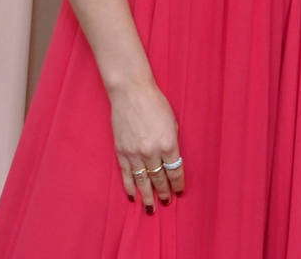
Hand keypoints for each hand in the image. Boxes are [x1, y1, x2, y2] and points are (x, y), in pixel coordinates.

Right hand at [109, 79, 184, 211]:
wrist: (131, 92)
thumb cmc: (155, 103)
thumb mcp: (172, 121)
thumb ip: (172, 142)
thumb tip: (171, 160)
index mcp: (168, 143)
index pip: (175, 171)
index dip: (177, 183)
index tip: (179, 191)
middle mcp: (152, 152)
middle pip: (159, 179)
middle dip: (164, 192)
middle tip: (167, 202)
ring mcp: (135, 154)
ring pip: (142, 182)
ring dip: (147, 197)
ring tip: (151, 208)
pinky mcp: (121, 152)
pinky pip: (126, 175)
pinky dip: (130, 187)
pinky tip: (133, 196)